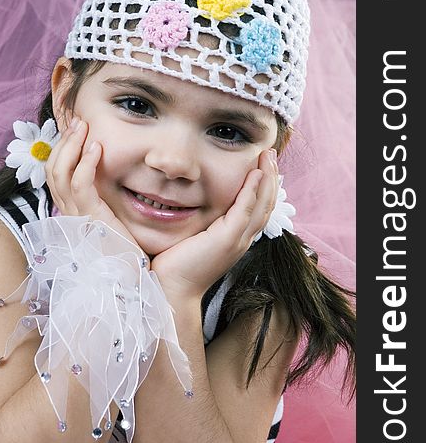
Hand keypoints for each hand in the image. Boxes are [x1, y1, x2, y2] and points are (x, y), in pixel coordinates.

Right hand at [45, 117, 145, 260]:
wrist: (131, 283)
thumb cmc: (128, 253)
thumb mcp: (114, 221)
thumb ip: (107, 203)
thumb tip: (112, 181)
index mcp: (74, 212)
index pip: (57, 175)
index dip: (62, 150)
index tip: (76, 131)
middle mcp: (69, 213)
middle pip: (52, 169)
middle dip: (63, 142)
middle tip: (78, 121)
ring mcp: (77, 216)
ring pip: (60, 173)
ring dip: (71, 146)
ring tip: (84, 126)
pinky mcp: (90, 220)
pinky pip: (80, 186)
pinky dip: (85, 164)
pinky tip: (96, 148)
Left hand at [150, 150, 278, 300]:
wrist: (172, 289)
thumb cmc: (176, 265)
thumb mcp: (194, 237)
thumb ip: (201, 221)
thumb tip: (194, 201)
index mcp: (236, 239)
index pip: (257, 208)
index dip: (264, 186)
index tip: (263, 164)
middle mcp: (242, 239)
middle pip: (266, 204)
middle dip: (271, 177)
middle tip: (271, 153)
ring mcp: (237, 240)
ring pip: (261, 205)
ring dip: (267, 178)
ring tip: (268, 156)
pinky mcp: (227, 240)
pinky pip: (245, 210)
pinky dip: (253, 190)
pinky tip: (255, 173)